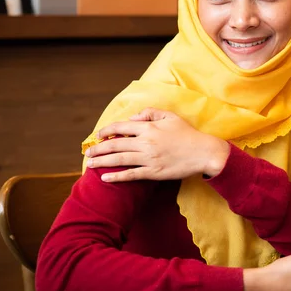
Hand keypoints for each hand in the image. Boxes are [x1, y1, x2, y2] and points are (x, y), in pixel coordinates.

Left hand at [85, 108, 229, 182]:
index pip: (121, 127)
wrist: (203, 152)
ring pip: (120, 159)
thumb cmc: (188, 134)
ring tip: (89, 163)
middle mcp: (146, 142)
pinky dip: (116, 176)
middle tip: (87, 152)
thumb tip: (132, 119)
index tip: (98, 135)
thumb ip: (150, 113)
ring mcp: (149, 159)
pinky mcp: (153, 172)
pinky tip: (105, 177)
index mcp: (149, 127)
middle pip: (115, 144)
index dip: (107, 130)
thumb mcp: (170, 116)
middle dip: (98, 148)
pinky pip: (131, 175)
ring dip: (102, 161)